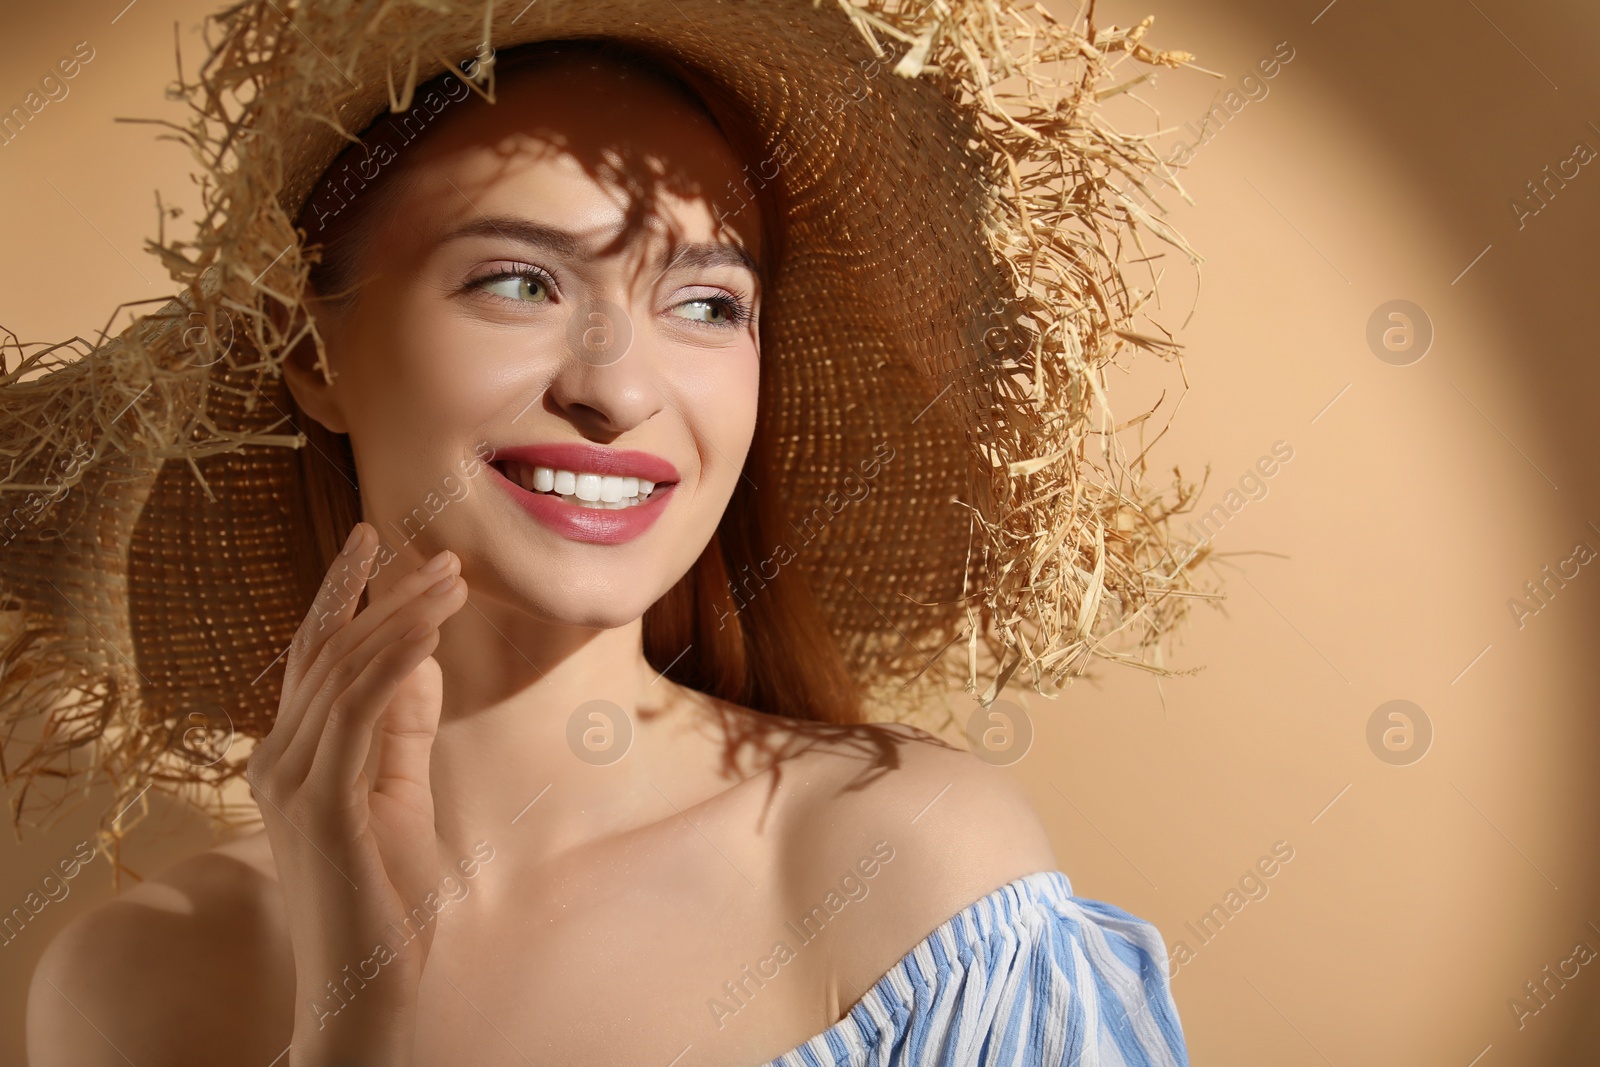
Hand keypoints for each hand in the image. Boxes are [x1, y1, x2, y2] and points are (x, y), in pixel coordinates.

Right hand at [245, 521, 468, 1063]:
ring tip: (453, 582)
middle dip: (383, 593)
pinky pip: (356, 712)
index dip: (341, 593)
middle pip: (326, 651)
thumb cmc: (383, 899)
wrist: (365, 986)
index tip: (377, 540)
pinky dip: (394, 664)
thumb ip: (402, 732)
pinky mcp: (321, 806)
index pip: (312, 657)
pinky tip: (430, 633)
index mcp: (290, 758)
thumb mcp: (398, 797)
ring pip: (343, 671)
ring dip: (402, 617)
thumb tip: (419, 662)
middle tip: (442, 555)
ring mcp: (292, 784)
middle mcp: (276, 761)